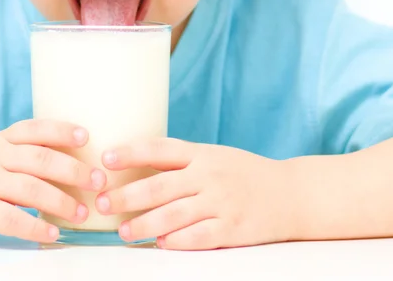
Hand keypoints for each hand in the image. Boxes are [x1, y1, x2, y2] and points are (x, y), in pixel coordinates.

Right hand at [0, 119, 105, 244]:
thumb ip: (18, 153)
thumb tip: (66, 158)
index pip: (34, 128)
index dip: (61, 130)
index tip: (87, 137)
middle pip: (40, 158)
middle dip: (74, 169)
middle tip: (98, 181)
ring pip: (30, 188)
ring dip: (61, 202)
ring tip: (82, 213)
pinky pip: (11, 219)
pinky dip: (36, 227)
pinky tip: (53, 234)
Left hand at [95, 138, 291, 249]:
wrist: (292, 193)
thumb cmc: (243, 173)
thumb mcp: (213, 156)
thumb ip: (181, 161)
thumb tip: (136, 166)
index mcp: (201, 153)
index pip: (159, 148)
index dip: (130, 153)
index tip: (105, 158)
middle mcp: (209, 175)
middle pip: (159, 186)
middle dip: (125, 196)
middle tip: (101, 203)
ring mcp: (221, 203)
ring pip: (172, 216)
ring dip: (143, 225)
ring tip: (123, 231)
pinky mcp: (233, 230)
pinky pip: (197, 238)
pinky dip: (176, 242)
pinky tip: (159, 244)